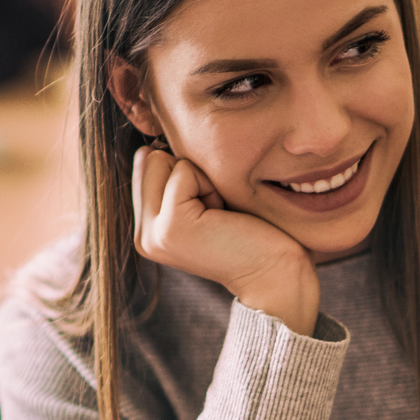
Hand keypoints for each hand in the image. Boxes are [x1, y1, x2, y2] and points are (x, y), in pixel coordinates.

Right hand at [132, 143, 320, 334]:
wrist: (276, 272)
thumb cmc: (250, 233)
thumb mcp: (201, 203)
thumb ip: (171, 181)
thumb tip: (150, 146)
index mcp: (146, 230)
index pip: (146, 164)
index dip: (187, 174)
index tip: (212, 209)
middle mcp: (143, 236)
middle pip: (150, 159)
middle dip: (190, 174)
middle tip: (217, 213)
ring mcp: (153, 234)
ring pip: (162, 161)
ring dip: (201, 180)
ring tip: (220, 216)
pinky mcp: (171, 225)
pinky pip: (183, 171)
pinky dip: (211, 186)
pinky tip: (224, 218)